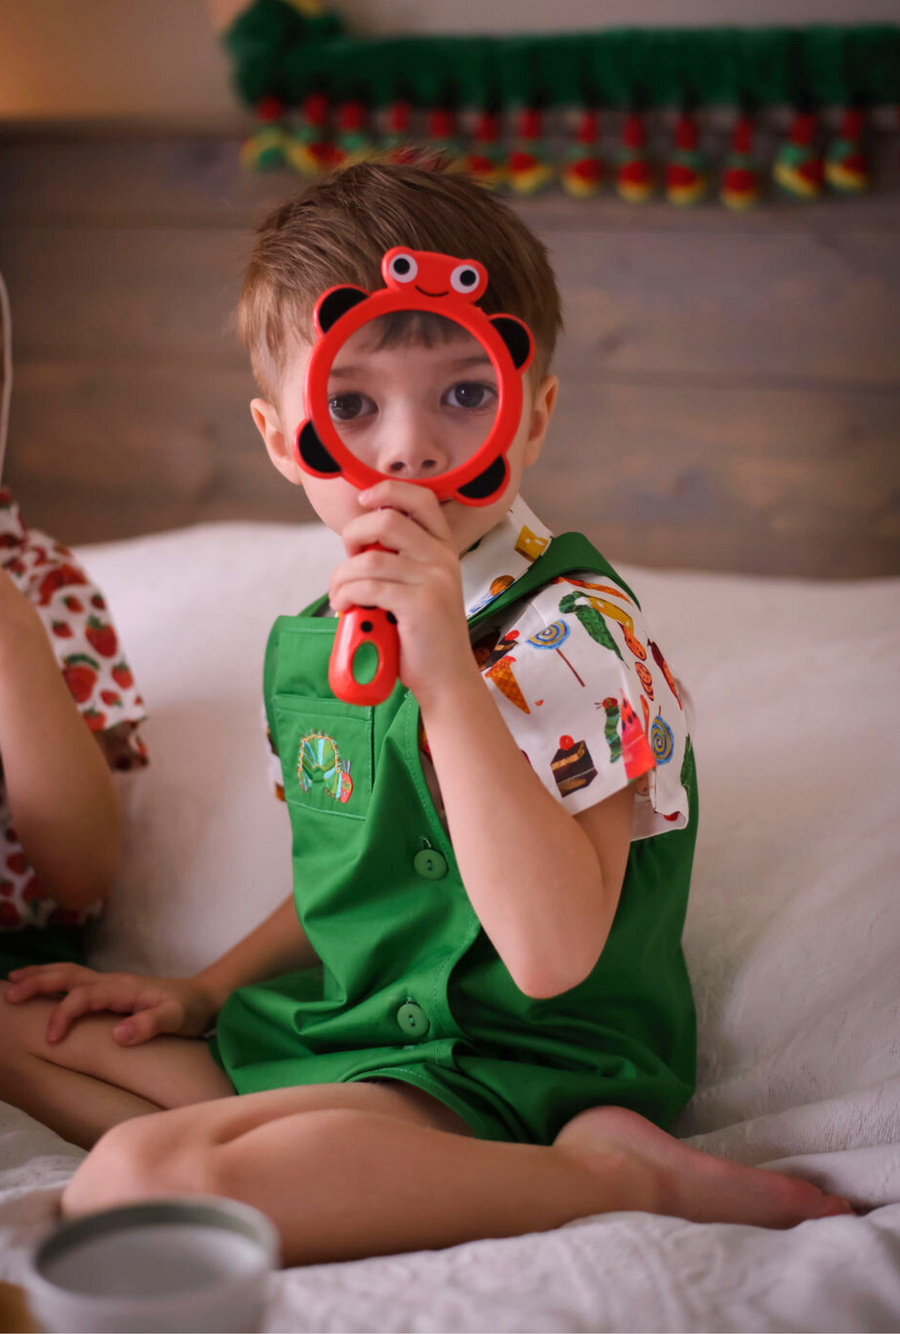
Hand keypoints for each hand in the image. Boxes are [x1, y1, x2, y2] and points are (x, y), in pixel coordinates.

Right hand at [4, 963, 218, 1044]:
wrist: (203, 997)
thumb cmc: (189, 1011)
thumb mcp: (176, 1020)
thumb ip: (150, 1025)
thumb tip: (118, 1035)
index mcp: (123, 989)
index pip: (84, 996)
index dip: (65, 1014)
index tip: (52, 1038)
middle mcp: (113, 982)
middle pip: (69, 976)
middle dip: (39, 982)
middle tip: (10, 995)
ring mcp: (111, 984)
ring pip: (70, 974)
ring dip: (41, 975)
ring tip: (13, 981)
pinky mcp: (111, 991)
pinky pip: (75, 981)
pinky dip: (53, 979)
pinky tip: (42, 987)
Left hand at [328, 482, 479, 707]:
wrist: (446, 678)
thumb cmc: (424, 635)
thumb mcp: (420, 588)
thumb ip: (400, 562)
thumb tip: (359, 541)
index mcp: (444, 548)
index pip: (421, 499)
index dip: (388, 491)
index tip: (364, 502)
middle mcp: (442, 558)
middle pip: (387, 519)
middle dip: (354, 534)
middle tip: (348, 560)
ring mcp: (433, 580)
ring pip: (369, 558)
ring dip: (341, 576)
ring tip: (339, 595)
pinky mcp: (419, 605)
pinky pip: (367, 586)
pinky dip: (346, 595)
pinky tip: (345, 607)